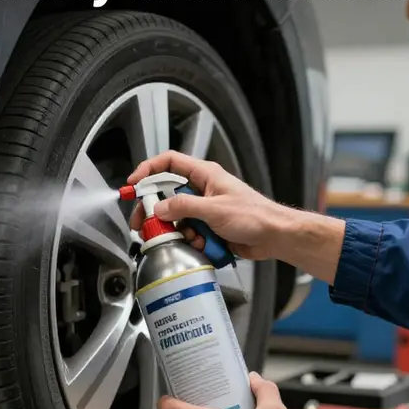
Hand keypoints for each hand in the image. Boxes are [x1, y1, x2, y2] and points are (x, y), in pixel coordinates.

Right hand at [127, 151, 292, 260]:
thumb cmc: (256, 216)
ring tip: (192, 238)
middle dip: (156, 212)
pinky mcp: (209, 228)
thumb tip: (159, 208)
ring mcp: (205, 210)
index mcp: (205, 175)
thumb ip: (184, 207)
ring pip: (177, 219)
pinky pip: (189, 234)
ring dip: (179, 232)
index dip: (148, 170)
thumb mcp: (215, 209)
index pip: (169, 163)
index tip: (133, 184)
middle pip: (167, 196)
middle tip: (144, 224)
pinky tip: (205, 245)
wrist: (274, 237)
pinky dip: (193, 242)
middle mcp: (203, 190)